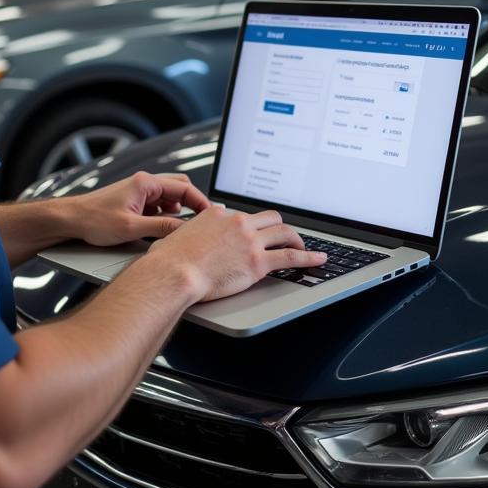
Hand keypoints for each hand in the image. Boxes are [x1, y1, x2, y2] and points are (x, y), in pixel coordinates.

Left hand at [66, 171, 210, 246]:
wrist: (72, 220)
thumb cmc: (95, 219)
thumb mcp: (132, 228)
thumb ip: (162, 228)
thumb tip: (186, 230)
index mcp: (145, 183)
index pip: (184, 187)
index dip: (201, 202)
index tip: (212, 216)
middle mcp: (144, 184)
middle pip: (179, 189)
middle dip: (193, 205)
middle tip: (202, 222)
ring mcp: (139, 192)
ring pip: (169, 199)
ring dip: (178, 212)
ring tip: (184, 230)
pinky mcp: (134, 202)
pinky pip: (158, 207)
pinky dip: (166, 217)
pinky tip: (164, 230)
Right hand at [146, 205, 326, 302]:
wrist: (174, 273)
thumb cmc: (169, 260)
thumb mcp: (177, 235)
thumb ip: (189, 232)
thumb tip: (187, 236)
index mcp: (218, 214)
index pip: (242, 215)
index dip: (251, 225)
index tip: (254, 232)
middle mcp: (237, 222)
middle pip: (269, 217)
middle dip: (280, 227)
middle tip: (285, 236)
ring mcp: (250, 241)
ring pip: (284, 232)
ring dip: (297, 239)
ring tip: (303, 247)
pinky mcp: (258, 262)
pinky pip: (291, 257)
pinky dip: (308, 258)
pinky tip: (318, 260)